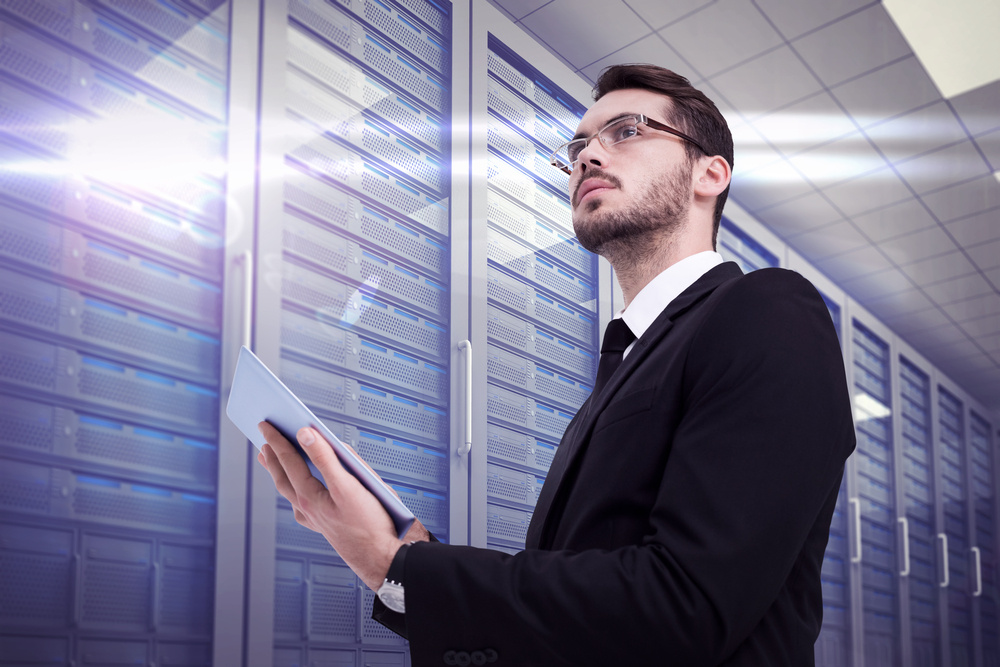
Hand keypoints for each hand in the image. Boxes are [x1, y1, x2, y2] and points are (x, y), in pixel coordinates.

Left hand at [257, 421, 429, 589]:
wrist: (384, 558)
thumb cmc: (371, 525)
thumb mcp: (349, 485)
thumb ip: (325, 457)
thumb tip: (306, 435)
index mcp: (310, 497)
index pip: (288, 461)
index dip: (277, 441)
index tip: (267, 426)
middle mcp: (308, 509)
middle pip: (283, 478)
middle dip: (272, 457)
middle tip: (264, 438)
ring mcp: (315, 520)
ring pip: (290, 492)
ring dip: (280, 473)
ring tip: (271, 460)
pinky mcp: (325, 526)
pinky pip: (302, 506)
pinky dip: (296, 492)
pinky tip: (298, 490)